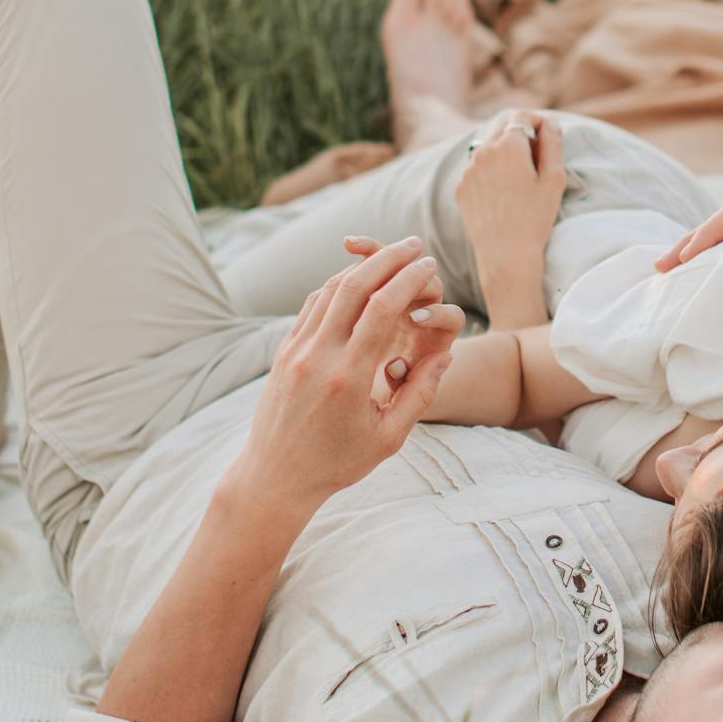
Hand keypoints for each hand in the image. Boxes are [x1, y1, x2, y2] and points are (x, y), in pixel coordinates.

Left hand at [224, 238, 464, 537]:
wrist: (275, 476)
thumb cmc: (338, 463)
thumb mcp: (389, 438)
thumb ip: (421, 395)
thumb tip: (447, 355)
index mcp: (348, 378)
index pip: (381, 309)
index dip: (408, 279)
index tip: (429, 265)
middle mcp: (318, 357)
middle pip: (353, 286)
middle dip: (388, 258)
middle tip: (415, 245)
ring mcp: (296, 350)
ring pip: (329, 290)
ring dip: (362, 266)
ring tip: (390, 256)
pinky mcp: (283, 351)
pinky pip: (312, 306)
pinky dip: (337, 285)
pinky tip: (357, 279)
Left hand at [453, 108, 565, 288]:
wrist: (506, 255)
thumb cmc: (535, 217)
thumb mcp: (554, 178)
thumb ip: (553, 143)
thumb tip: (551, 122)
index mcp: (508, 146)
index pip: (522, 117)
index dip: (538, 121)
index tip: (549, 135)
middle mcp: (482, 151)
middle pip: (502, 127)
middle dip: (521, 134)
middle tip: (538, 155)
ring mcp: (468, 170)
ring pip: (487, 147)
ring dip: (504, 152)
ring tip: (522, 177)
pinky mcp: (461, 187)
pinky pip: (477, 168)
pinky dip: (490, 171)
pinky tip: (504, 193)